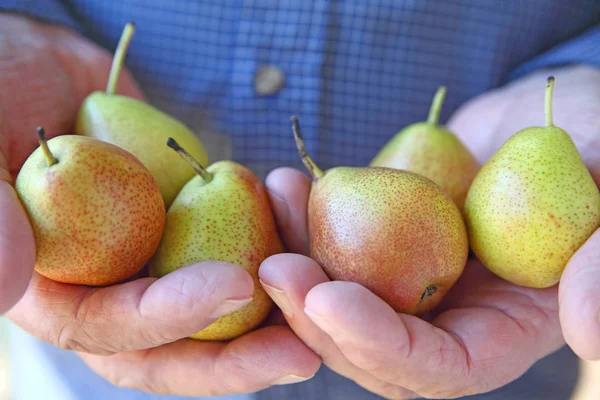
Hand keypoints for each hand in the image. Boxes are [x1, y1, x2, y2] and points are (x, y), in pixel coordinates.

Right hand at [2, 14, 319, 395]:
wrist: (34, 64)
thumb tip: (9, 286)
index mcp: (54, 290)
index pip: (112, 329)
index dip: (170, 319)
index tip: (232, 285)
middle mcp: (109, 284)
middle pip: (174, 344)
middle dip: (236, 356)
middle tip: (303, 351)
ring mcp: (153, 254)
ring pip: (215, 302)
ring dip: (270, 310)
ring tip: (326, 304)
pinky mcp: (187, 220)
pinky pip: (234, 240)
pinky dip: (271, 241)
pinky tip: (309, 236)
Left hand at [258, 65, 599, 398]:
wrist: (550, 117)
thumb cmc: (599, 147)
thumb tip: (587, 333)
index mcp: (504, 327)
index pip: (440, 367)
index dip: (383, 345)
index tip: (327, 299)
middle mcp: (449, 313)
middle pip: (370, 344)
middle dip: (314, 314)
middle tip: (273, 265)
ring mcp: (411, 276)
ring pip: (339, 292)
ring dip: (297, 257)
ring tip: (275, 201)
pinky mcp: (384, 237)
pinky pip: (333, 241)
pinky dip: (304, 217)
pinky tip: (283, 182)